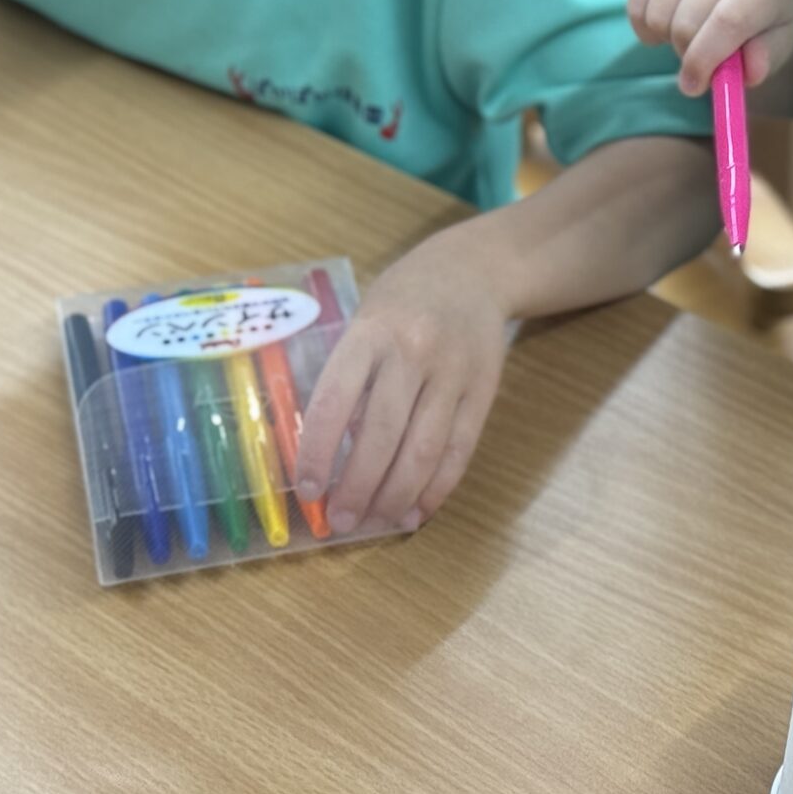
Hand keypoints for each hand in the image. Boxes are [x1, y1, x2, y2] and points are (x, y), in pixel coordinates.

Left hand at [296, 230, 508, 535]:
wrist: (474, 271)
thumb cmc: (404, 299)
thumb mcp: (365, 321)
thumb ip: (351, 379)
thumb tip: (334, 452)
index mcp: (371, 332)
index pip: (336, 401)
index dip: (319, 452)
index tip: (308, 490)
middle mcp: (413, 352)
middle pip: (382, 435)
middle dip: (358, 488)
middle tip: (341, 521)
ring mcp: (454, 373)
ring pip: (423, 451)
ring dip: (396, 497)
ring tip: (376, 522)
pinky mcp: (484, 391)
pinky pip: (460, 450)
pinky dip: (438, 488)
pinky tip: (417, 511)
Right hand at [627, 0, 792, 98]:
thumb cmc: (772, 15)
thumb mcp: (782, 41)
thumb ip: (765, 59)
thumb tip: (747, 73)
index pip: (727, 21)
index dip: (704, 60)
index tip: (693, 86)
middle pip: (686, 22)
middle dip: (687, 54)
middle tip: (701, 61)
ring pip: (658, 13)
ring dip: (667, 39)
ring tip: (690, 37)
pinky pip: (638, 0)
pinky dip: (645, 25)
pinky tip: (667, 24)